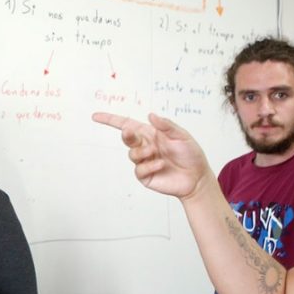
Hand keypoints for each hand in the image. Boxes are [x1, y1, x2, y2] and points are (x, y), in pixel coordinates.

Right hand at [91, 112, 213, 199]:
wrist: (197, 178)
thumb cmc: (191, 155)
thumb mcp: (182, 136)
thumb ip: (166, 125)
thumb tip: (150, 115)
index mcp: (152, 134)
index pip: (128, 124)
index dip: (111, 120)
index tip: (96, 116)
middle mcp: (145, 146)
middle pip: (127, 138)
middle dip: (126, 135)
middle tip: (130, 133)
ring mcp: (144, 161)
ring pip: (132, 154)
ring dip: (142, 152)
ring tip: (156, 154)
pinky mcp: (145, 176)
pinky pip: (139, 169)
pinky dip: (149, 166)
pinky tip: (161, 165)